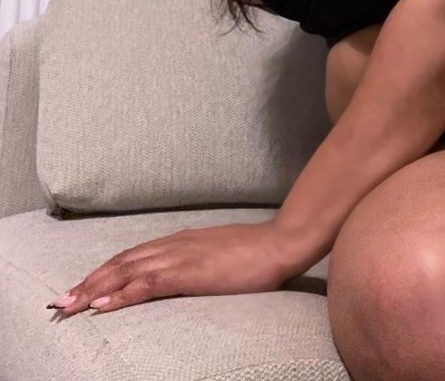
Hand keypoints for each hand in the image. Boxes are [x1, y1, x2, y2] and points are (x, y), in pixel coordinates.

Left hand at [47, 221, 296, 315]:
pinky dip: (121, 293)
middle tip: (61, 301)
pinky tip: (103, 304)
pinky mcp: (188, 271)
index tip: (82, 286)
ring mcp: (180, 256)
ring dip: (94, 288)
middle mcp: (173, 245)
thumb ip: (196, 262)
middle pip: (121, 262)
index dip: (104, 271)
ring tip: (70, 304)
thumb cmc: (255, 253)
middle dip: (89, 281)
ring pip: (126, 271)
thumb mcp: (218, 255)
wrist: (280, 242)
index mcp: (180, 242)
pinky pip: (147, 284)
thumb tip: (182, 274)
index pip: (132, 256)